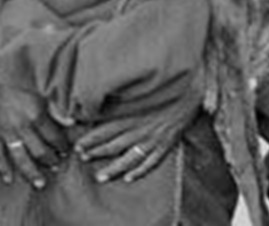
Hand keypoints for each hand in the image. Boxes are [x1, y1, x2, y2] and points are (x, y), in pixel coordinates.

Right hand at [0, 74, 69, 188]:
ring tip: (40, 182)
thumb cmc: (16, 76)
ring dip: (32, 172)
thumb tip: (72, 121)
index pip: (55, 137)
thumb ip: (56, 106)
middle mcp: (23, 126)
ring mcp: (5, 131)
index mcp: (38, 114)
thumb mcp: (40, 88)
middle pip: (41, 151)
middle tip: (56, 166)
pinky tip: (9, 178)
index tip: (66, 151)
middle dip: (50, 160)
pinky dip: (2, 169)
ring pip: (21, 158)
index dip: (62, 146)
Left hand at [73, 104, 196, 183]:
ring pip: (130, 158)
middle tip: (83, 159)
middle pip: (115, 145)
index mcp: (134, 115)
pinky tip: (129, 177)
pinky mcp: (166, 145)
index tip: (78, 145)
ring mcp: (154, 140)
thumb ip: (124, 99)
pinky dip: (140, 171)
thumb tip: (103, 101)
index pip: (107, 130)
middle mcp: (142, 130)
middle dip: (97, 153)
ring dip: (114, 168)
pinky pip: (151, 162)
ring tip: (100, 176)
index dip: (91, 139)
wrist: (191, 94)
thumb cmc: (165, 90)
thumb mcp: (142, 93)